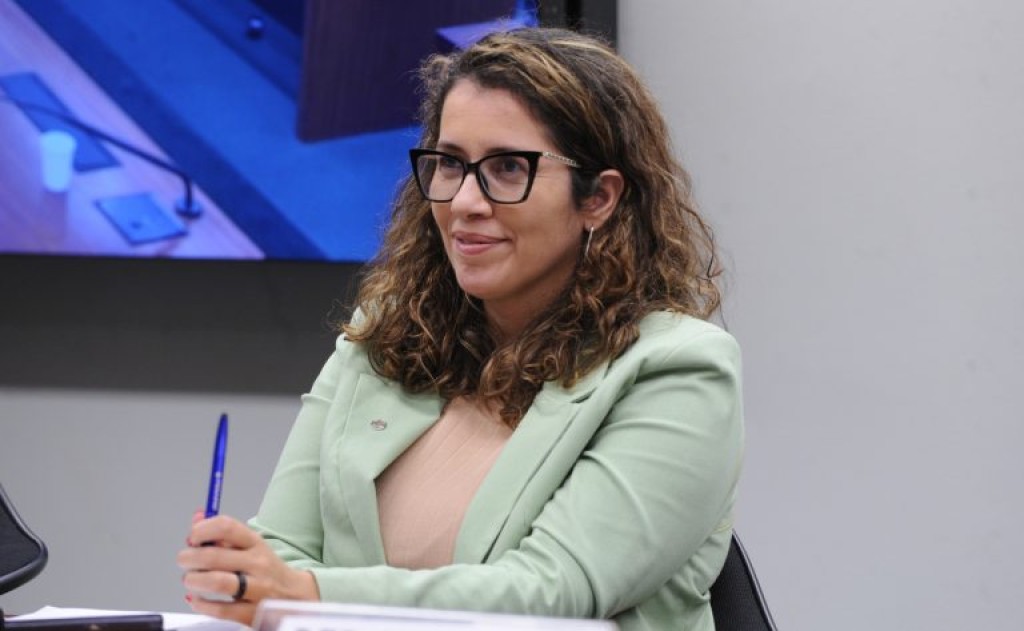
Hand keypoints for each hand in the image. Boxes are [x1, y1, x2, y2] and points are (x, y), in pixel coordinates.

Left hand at [177, 512, 319, 624]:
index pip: (226, 526)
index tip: (193, 538)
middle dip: (189, 558)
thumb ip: (221, 533)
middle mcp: (258, 563)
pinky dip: (200, 604)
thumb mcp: (249, 546)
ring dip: (193, 580)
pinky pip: (220, 609)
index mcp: (256, 543)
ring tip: (190, 580)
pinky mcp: (251, 613)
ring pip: (216, 582)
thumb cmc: (265, 569)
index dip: (202, 530)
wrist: (295, 596)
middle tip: (184, 560)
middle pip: (214, 556)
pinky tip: (197, 599)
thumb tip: (197, 517)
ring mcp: (257, 589)